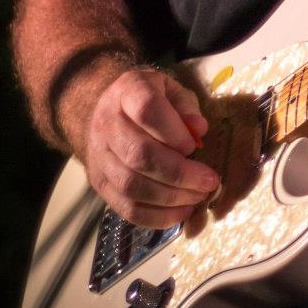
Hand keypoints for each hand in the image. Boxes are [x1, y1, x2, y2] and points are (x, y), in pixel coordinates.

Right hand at [76, 65, 217, 228]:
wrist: (106, 112)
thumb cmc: (151, 101)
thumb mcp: (172, 91)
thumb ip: (187, 107)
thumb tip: (199, 129)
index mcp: (127, 92)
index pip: (147, 110)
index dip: (174, 132)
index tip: (194, 146)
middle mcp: (106, 124)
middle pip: (140, 154)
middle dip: (180, 173)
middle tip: (209, 181)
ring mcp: (98, 156)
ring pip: (131, 185)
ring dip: (171, 197)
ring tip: (198, 197)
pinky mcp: (99, 184)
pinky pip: (125, 207)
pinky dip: (156, 216)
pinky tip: (182, 213)